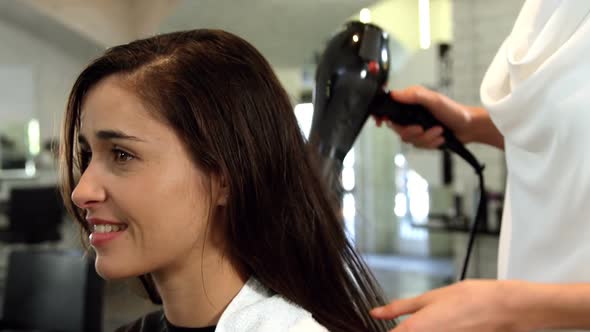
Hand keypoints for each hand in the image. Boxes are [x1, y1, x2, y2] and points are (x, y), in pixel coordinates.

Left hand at [371, 280, 525, 331]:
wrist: (506, 309)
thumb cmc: (471, 299)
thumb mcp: (430, 297)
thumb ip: (400, 308)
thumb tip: (376, 313)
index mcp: (414, 329)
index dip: (387, 330)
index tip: (383, 326)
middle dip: (406, 331)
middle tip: (421, 321)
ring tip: (443, 320)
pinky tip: (448, 326)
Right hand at [376, 86, 475, 148]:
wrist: (469, 127)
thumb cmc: (453, 111)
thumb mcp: (433, 99)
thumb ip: (414, 95)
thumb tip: (394, 94)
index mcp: (410, 103)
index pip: (389, 109)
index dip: (383, 115)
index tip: (380, 121)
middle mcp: (411, 115)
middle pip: (397, 128)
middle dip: (411, 131)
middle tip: (421, 128)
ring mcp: (417, 128)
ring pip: (409, 139)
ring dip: (425, 138)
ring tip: (439, 131)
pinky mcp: (424, 138)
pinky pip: (419, 146)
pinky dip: (431, 143)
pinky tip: (440, 138)